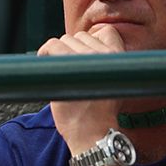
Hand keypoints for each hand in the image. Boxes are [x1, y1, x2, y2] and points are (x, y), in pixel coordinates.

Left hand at [37, 26, 125, 152]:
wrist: (94, 134)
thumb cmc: (99, 113)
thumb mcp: (113, 84)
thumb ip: (104, 63)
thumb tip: (82, 46)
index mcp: (121, 58)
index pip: (106, 32)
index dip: (91, 44)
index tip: (84, 59)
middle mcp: (106, 54)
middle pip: (81, 36)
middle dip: (72, 51)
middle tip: (69, 71)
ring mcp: (88, 58)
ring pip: (65, 39)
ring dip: (58, 53)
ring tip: (59, 72)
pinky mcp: (69, 65)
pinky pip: (52, 45)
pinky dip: (45, 53)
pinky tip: (47, 66)